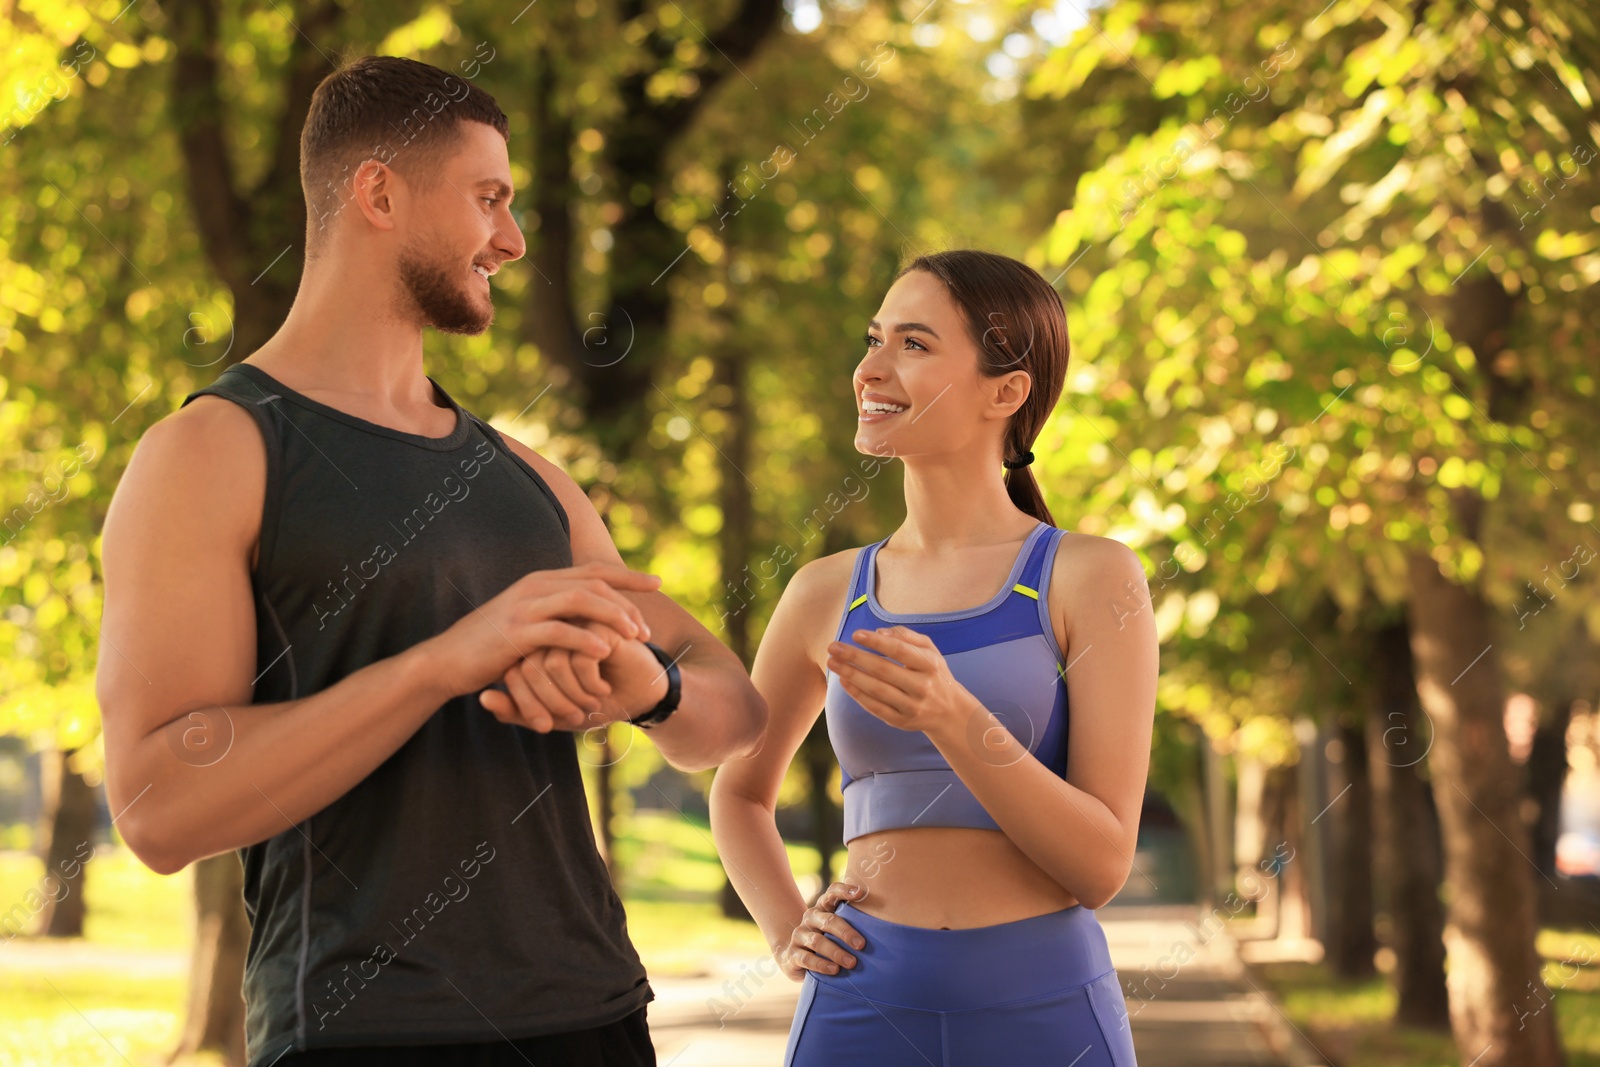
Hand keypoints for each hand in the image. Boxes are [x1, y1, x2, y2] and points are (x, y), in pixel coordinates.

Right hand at [420, 563, 659, 699]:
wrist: (447, 660)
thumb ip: (554, 613)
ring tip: (634, 637)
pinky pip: (559, 631)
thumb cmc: (492, 646)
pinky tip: (605, 650)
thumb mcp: (527, 622)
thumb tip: (587, 615)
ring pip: (581, 600)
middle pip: (595, 583)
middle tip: (646, 630)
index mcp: (542, 581)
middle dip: (627, 603)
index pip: (594, 571)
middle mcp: (536, 586)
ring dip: (613, 617)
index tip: (658, 583)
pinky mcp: (516, 632)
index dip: (629, 576)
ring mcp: (525, 607)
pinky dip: (585, 639)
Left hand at [485, 631, 669, 733]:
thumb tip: (483, 698)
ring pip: (551, 664)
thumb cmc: (594, 704)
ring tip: (593, 700)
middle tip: (577, 715)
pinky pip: (578, 658)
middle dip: (554, 704)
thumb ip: (515, 710)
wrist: (639, 699)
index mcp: (536, 644)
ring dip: (573, 696)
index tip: (550, 725)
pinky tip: (604, 687)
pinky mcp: (600, 623)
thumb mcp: (551, 714)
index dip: (530, 707)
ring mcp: (575, 622)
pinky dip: (589, 684)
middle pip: (530, 668)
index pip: (513, 675)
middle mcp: (552, 628)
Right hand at [777, 882, 867, 982]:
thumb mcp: (837, 929)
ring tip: (851, 963)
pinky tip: (834, 970)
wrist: (795, 957)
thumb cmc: (827, 941)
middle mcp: (810, 917)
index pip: (832, 893)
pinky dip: (821, 965)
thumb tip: (886, 925)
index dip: (844, 891)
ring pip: (817, 941)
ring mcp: (799, 935)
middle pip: (828, 920)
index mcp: (823, 908)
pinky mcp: (792, 954)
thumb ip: (854, 923)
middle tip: (862, 945)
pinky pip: (806, 959)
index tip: (860, 893)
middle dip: (846, 932)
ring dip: (836, 952)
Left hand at [827, 626, 977, 735]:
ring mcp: (911, 706)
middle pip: (883, 670)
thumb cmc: (933, 673)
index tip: (855, 634)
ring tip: (832, 662)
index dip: (876, 642)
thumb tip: (879, 631)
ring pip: (876, 690)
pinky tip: (843, 681)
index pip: (900, 651)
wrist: (949, 712)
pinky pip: (875, 707)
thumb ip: (906, 636)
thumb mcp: (930, 651)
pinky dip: (857, 694)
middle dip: (855, 657)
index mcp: (930, 666)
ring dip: (851, 675)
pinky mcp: (901, 721)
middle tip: (833, 647)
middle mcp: (922, 687)